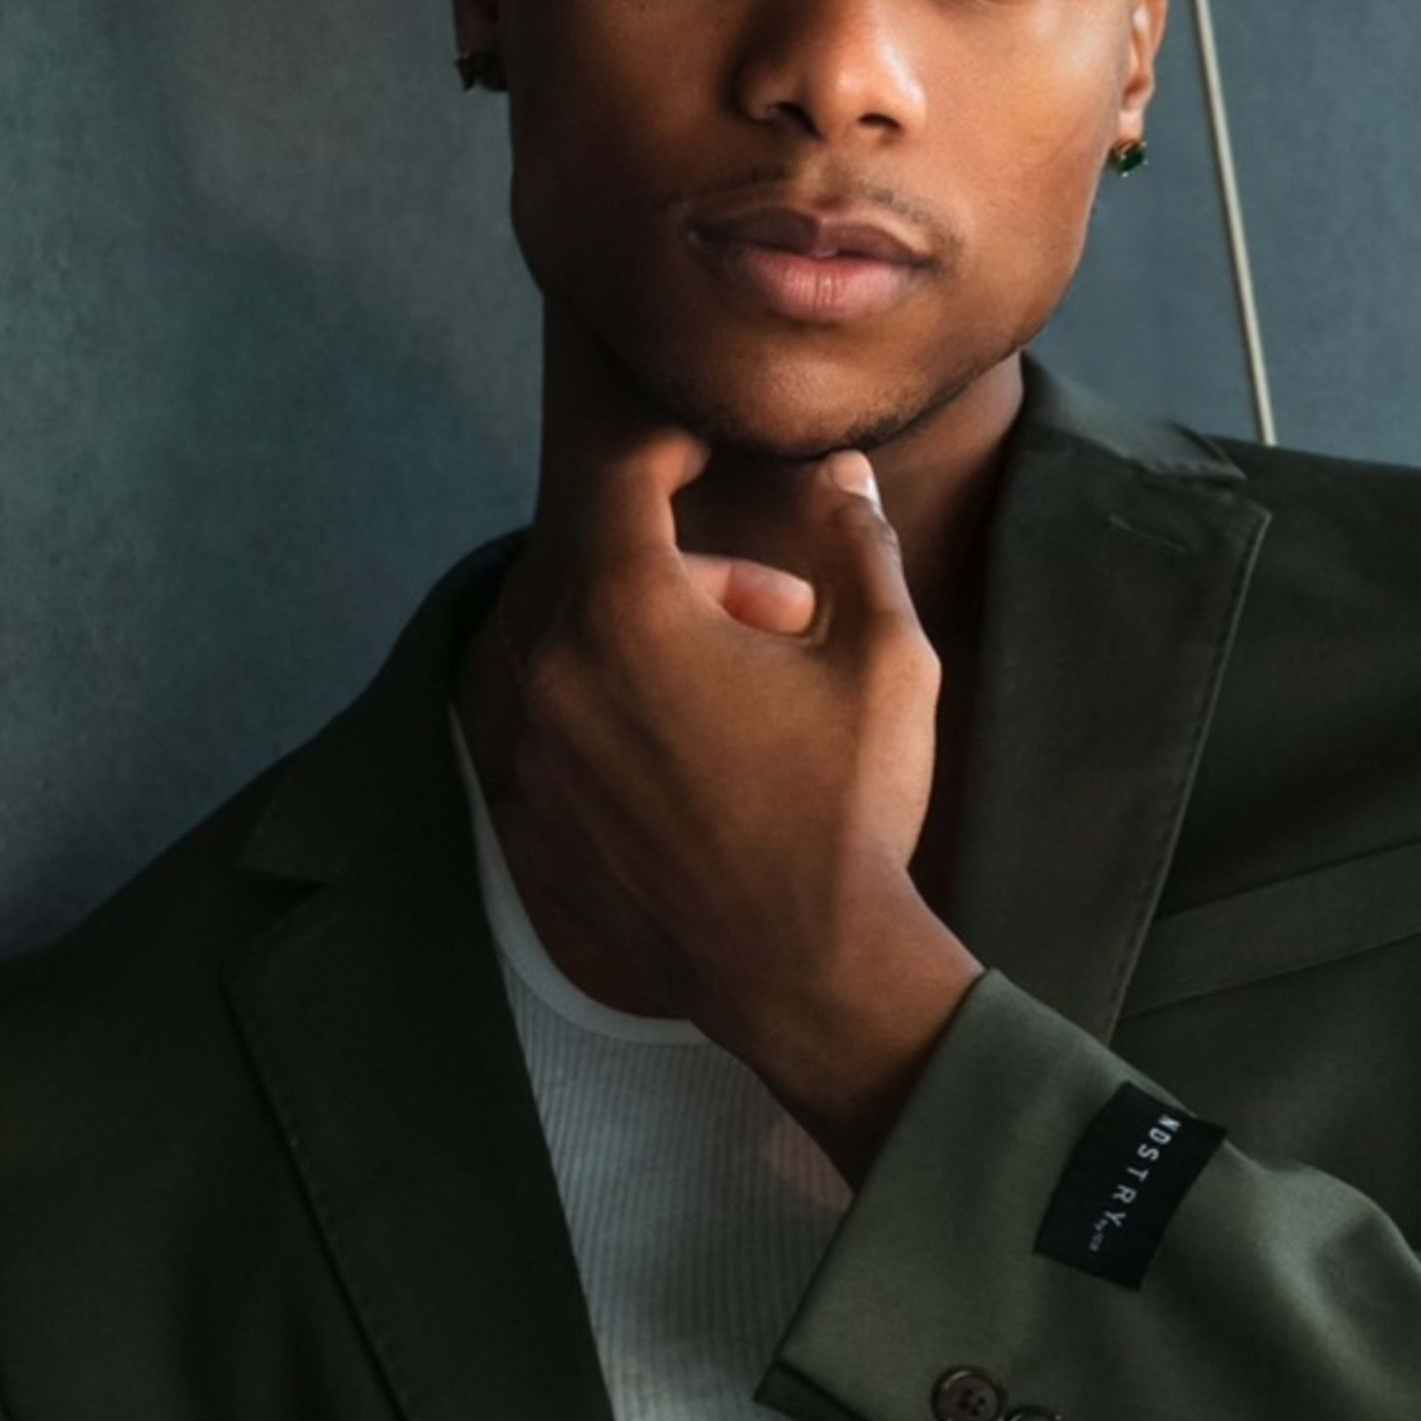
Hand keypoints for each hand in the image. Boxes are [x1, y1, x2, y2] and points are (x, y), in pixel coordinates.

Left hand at [468, 419, 981, 1178]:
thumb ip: (855, 544)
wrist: (809, 973)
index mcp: (628, 613)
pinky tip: (698, 769)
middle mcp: (554, 676)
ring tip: (746, 701)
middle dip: (694, 576)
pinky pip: (565, 739)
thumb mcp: (886, 658)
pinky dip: (620, 730)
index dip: (667, 447)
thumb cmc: (850, 811)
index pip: (622, 480)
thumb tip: (840, 470)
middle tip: (784, 617)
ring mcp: (535, 760)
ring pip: (583, 657)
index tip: (702, 447)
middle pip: (609, 574)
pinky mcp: (535, 827)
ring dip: (656, 653)